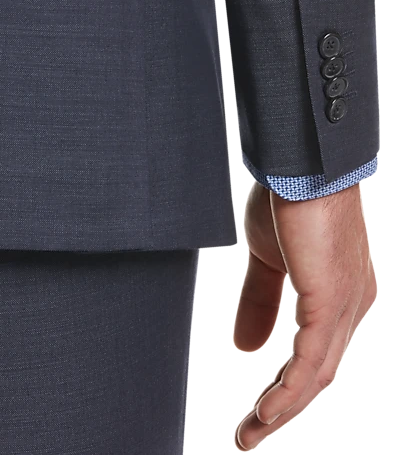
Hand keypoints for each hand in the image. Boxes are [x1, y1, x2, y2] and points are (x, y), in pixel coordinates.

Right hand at [233, 182, 376, 451]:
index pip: (314, 354)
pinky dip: (287, 390)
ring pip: (315, 375)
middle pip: (318, 373)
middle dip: (284, 407)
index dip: (287, 386)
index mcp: (339, 295)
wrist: (301, 169)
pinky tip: (266, 412)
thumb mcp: (267, 261)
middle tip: (250, 434)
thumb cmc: (289, 204)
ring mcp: (345, 307)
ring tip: (250, 433)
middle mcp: (351, 307)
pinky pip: (310, 360)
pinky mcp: (330, 303)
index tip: (259, 410)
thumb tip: (247, 347)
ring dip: (282, 408)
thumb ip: (260, 303)